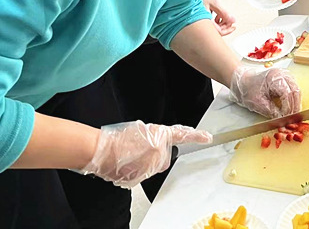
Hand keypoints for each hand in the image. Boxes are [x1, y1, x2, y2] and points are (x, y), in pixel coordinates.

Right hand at [80, 121, 210, 187]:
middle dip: (155, 155)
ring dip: (144, 163)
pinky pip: (142, 175)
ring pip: (153, 167)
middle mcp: (158, 152)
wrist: (101, 150)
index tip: (208, 137)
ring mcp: (150, 167)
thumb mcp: (142, 130)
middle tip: (139, 149)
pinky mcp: (140, 178)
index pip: (182, 135)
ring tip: (130, 156)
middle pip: (164, 157)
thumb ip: (156, 138)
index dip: (197, 136)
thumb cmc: (118, 138)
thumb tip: (158, 145)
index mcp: (159, 136)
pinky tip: (126, 164)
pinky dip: (136, 171)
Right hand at [203, 0, 235, 35]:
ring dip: (220, 24)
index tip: (233, 27)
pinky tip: (217, 16)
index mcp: (204, 21)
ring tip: (224, 17)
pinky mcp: (200, 19)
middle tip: (230, 22)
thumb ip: (224, 12)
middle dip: (224, 27)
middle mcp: (201, 24)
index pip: (218, 31)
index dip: (227, 30)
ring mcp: (200, 22)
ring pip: (213, 28)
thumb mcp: (214, 2)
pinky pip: (209, 24)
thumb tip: (232, 20)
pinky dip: (215, 21)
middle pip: (215, 31)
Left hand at [229, 66, 301, 117]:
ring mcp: (285, 75)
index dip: (289, 107)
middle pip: (295, 91)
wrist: (242, 81)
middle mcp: (282, 74)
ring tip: (292, 114)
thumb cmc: (247, 89)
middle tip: (293, 119)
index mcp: (274, 77)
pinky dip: (293, 99)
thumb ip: (271, 111)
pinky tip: (290, 107)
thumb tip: (282, 118)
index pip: (287, 93)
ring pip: (296, 90)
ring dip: (296, 103)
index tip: (288, 118)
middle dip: (295, 106)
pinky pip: (293, 89)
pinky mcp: (285, 79)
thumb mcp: (257, 103)